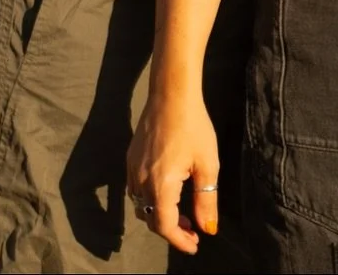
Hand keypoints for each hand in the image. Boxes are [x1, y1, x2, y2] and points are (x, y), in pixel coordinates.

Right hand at [128, 86, 218, 252]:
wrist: (171, 92)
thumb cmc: (194, 126)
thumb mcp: (207, 164)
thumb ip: (206, 200)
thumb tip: (207, 229)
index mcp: (160, 184)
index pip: (164, 226)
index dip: (179, 240)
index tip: (195, 245)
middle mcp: (140, 180)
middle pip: (150, 219)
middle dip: (171, 229)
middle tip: (192, 230)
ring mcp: (132, 168)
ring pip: (141, 206)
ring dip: (159, 215)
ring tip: (182, 214)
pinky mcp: (130, 158)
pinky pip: (135, 190)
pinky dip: (150, 200)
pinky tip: (167, 192)